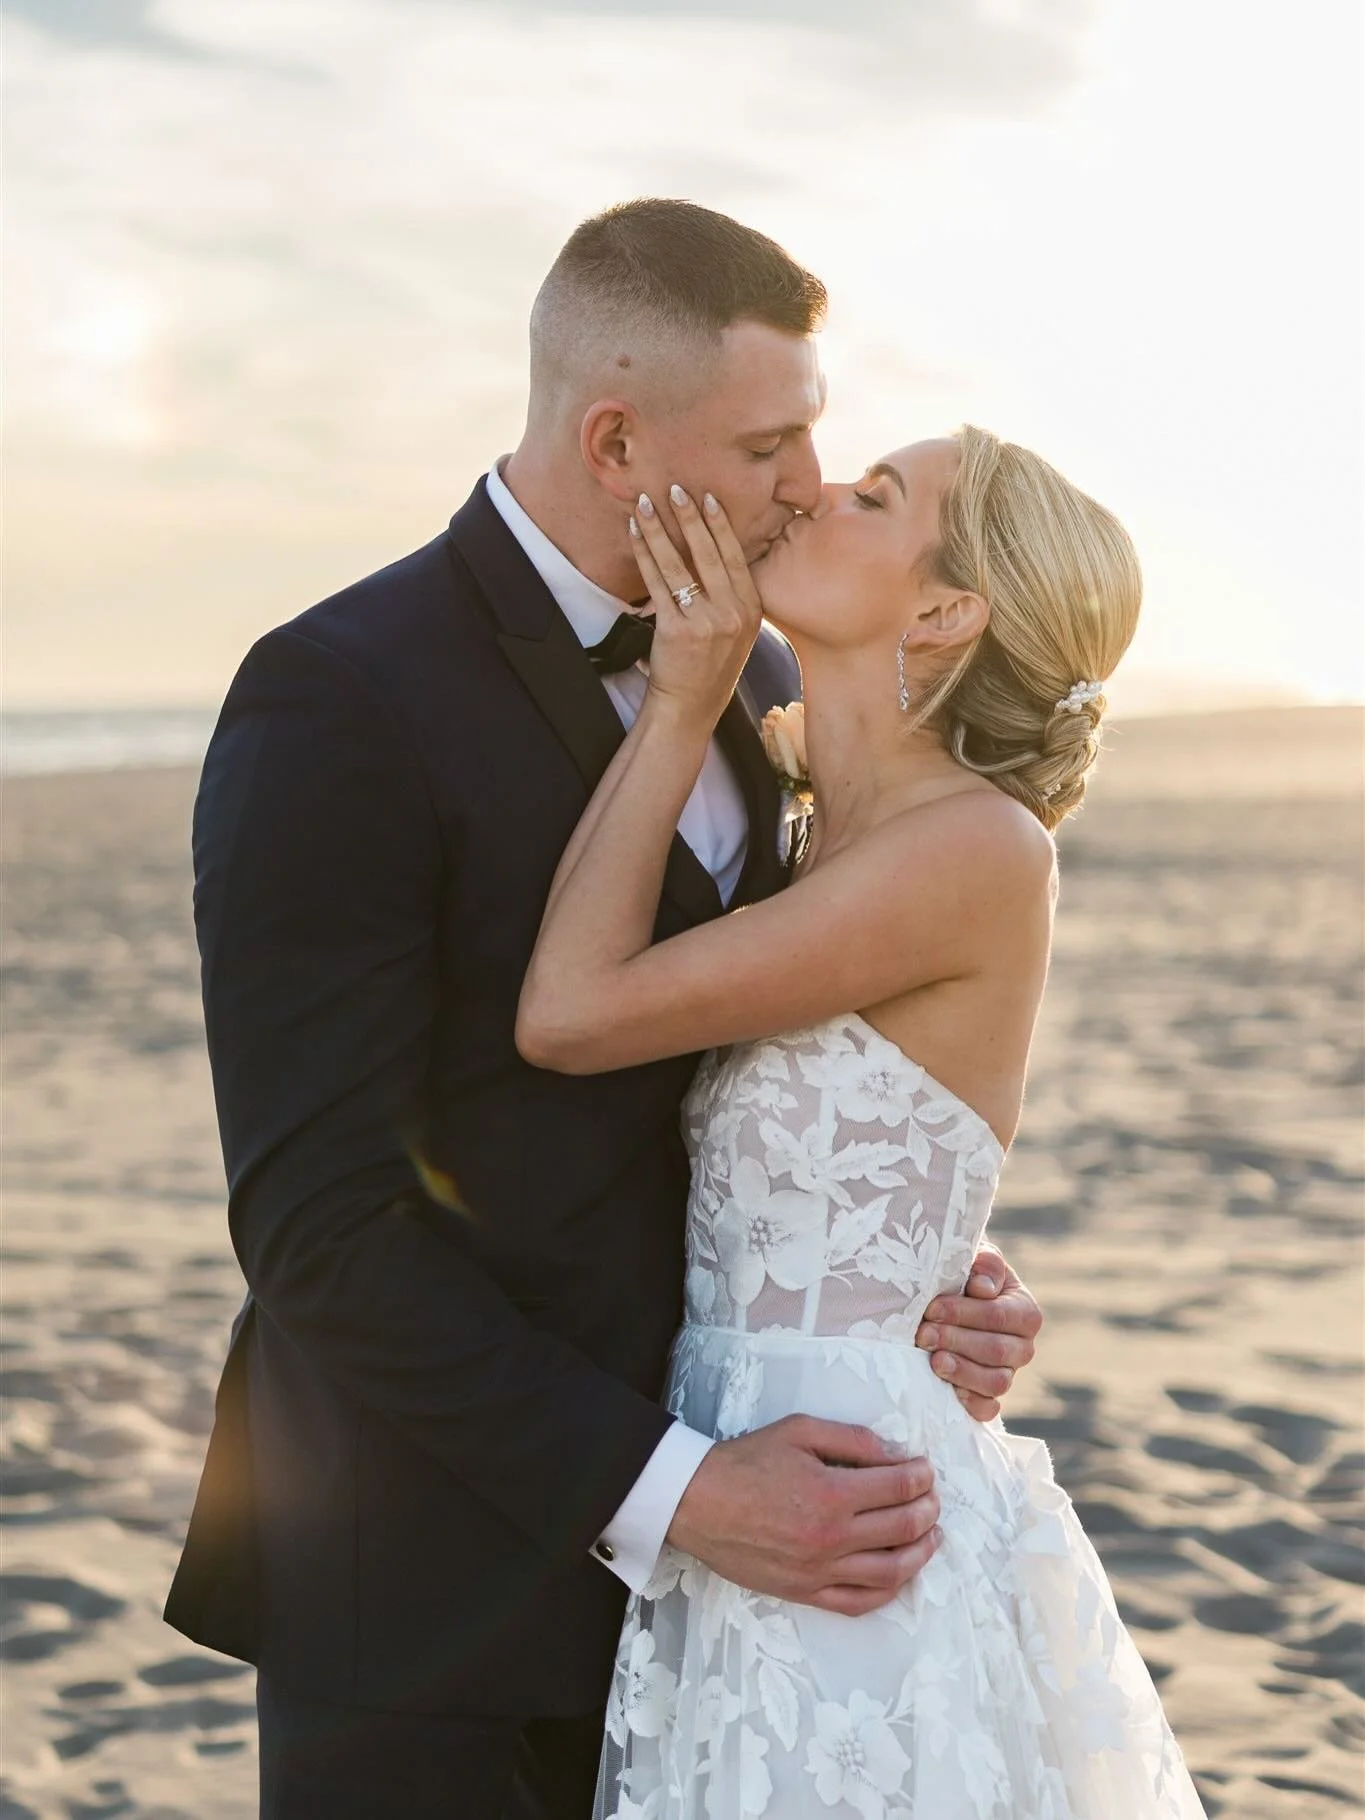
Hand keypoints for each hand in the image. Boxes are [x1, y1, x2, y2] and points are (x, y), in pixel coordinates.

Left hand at [630, 486, 761, 728]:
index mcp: (752, 609)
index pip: (735, 556)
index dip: (719, 524)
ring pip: (679, 564)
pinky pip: (657, 583)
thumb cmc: (710, 666)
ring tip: (646, 503)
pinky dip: (645, 554)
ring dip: (660, 529)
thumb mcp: (737, 631)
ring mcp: (706, 622)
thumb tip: (716, 551)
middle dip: (689, 516)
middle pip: (708, 553)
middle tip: (675, 488)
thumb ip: (733, 595)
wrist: (691, 706)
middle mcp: (733, 613)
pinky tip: (635, 534)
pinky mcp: (677, 630)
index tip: (707, 498)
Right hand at [667, 1414, 940, 1617]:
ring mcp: (820, 1571)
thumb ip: (852, 1439)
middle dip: (927, 1509)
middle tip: (933, 1497)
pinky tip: (900, 1574)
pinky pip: (859, 1602)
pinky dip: (888, 1591)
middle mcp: (831, 1537)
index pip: (898, 1487)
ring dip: (920, 1552)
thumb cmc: (746, 1461)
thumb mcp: (799, 1430)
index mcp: (831, 1493)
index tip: (925, 1469)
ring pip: (891, 1572)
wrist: (698, 1502)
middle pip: (902, 1527)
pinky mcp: (805, 1592)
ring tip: (931, 1535)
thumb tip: (895, 1453)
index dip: (921, 1477)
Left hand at [915, 1243, 1041, 1421]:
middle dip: (956, 1342)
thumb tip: (983, 1288)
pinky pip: (988, 1409)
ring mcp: (1008, 1374)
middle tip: (923, 1334)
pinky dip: (970, 1403)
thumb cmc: (961, 1276)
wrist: (944, 1301)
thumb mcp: (974, 1258)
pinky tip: (947, 1390)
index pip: (999, 1316)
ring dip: (961, 1372)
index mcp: (1024, 1311)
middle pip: (997, 1351)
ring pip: (996, 1383)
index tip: (932, 1308)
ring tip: (933, 1361)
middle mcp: (1023, 1346)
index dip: (964, 1314)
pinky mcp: (988, 1397)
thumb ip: (984, 1263)